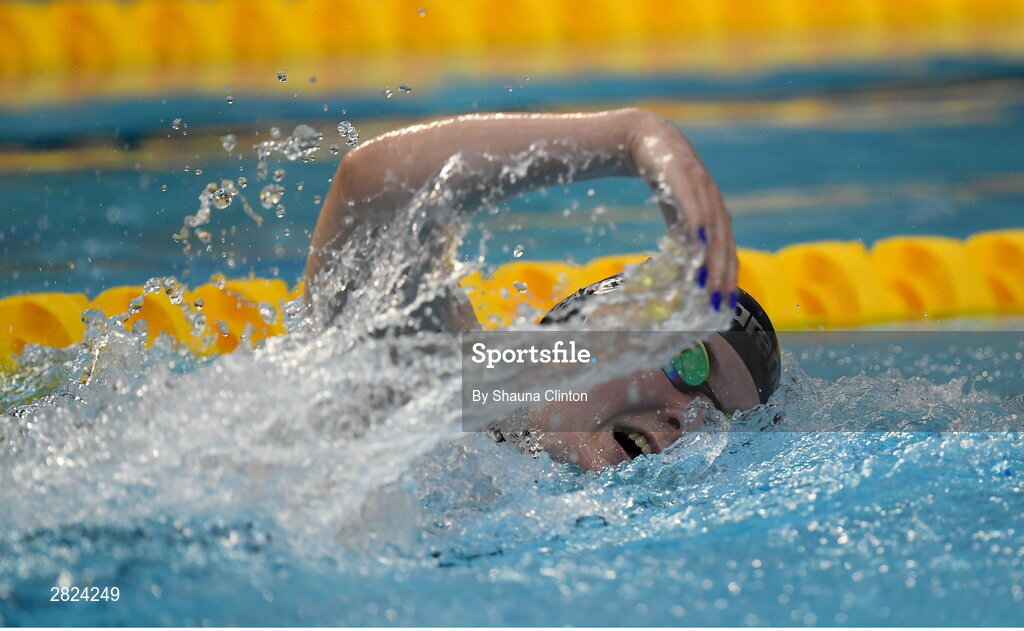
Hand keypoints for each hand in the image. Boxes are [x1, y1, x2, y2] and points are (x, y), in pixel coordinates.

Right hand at [628, 111, 737, 311]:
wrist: (647, 140)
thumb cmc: (664, 181)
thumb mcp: (676, 214)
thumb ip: (685, 238)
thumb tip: (686, 269)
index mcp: (715, 214)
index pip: (727, 251)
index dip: (728, 278)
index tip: (724, 305)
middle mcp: (714, 203)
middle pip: (723, 245)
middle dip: (722, 275)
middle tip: (716, 302)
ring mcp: (701, 188)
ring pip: (711, 229)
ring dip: (712, 258)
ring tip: (707, 283)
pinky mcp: (684, 176)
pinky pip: (693, 204)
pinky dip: (698, 225)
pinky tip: (697, 244)